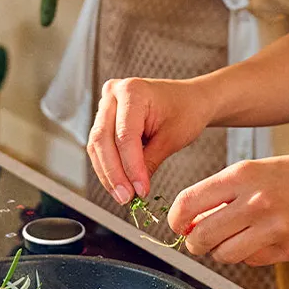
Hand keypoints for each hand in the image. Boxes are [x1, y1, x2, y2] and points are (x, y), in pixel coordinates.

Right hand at [87, 76, 212, 202]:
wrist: (191, 98)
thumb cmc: (186, 110)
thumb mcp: (172, 138)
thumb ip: (149, 162)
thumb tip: (134, 188)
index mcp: (133, 91)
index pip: (125, 136)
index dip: (130, 167)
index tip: (139, 190)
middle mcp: (114, 93)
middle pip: (103, 140)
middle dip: (114, 174)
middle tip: (126, 197)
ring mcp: (107, 104)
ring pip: (97, 145)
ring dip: (108, 173)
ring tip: (123, 194)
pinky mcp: (106, 116)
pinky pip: (100, 145)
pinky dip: (109, 165)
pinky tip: (120, 182)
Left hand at [169, 150, 288, 265]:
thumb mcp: (260, 169)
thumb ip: (225, 192)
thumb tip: (192, 218)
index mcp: (242, 174)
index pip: (187, 202)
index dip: (175, 219)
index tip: (178, 225)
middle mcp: (254, 201)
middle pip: (200, 236)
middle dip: (194, 243)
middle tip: (199, 240)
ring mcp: (272, 227)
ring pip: (223, 255)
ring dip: (222, 252)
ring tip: (234, 239)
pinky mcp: (288, 249)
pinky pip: (252, 261)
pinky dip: (251, 255)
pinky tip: (265, 239)